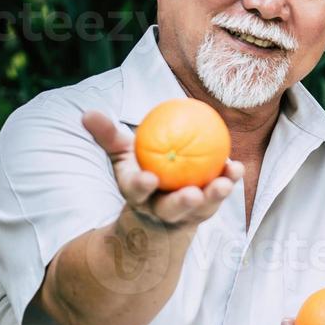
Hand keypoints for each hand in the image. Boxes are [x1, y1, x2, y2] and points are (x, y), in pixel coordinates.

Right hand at [82, 110, 243, 228]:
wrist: (160, 200)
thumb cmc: (141, 168)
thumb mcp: (123, 152)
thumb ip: (108, 135)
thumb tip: (88, 113)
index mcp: (138, 193)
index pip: (137, 191)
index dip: (142, 186)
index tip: (149, 179)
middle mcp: (161, 207)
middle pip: (171, 208)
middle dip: (181, 203)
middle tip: (192, 194)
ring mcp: (186, 211)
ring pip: (200, 207)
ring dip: (213, 196)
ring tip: (225, 184)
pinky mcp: (206, 209)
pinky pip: (219, 195)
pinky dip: (228, 181)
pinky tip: (236, 168)